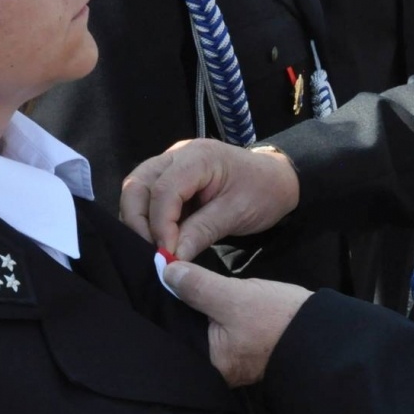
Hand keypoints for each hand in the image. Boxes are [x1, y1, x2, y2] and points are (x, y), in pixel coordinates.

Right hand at [121, 141, 298, 259]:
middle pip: (136, 185)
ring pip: (136, 190)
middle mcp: (178, 155)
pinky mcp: (169, 178)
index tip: (167, 255)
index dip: (160, 225)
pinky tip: (159, 239)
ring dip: (139, 221)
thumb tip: (170, 259)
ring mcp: (171, 164)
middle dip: (138, 222)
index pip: (164, 190)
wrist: (277, 180)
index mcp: (199, 157)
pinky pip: (146, 197)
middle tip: (152, 253)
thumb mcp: (236, 214)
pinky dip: (147, 219)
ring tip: (154, 248)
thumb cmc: (262, 192)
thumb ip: (201, 233)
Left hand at [161, 260, 310, 385]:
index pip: (173, 337)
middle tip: (165, 276)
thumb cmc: (277, 318)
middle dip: (178, 308)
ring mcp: (230, 360)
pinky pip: (216, 329)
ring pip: (201, 329)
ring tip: (179, 281)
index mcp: (208, 365)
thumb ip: (198, 285)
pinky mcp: (242, 349)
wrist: (322, 330)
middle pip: (185, 333)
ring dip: (194, 308)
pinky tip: (204, 294)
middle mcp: (215, 369)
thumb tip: (166, 270)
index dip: (163, 309)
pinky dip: (210, 313)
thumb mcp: (234, 296)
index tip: (153, 283)